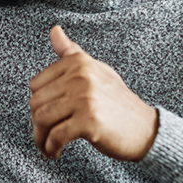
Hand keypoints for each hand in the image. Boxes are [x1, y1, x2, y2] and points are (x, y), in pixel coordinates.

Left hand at [29, 26, 158, 161]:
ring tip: (47, 145)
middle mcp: (80, 76)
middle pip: (36, 102)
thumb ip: (71, 52)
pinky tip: (56, 152)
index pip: (36, 84)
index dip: (38, 103)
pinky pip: (56, 136)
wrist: (146, 129)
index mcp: (78, 62)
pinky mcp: (89, 121)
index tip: (45, 115)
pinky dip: (51, 148)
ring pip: (42, 119)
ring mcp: (85, 98)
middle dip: (36, 124)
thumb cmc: (117, 101)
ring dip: (40, 138)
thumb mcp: (95, 70)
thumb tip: (54, 30)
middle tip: (44, 135)